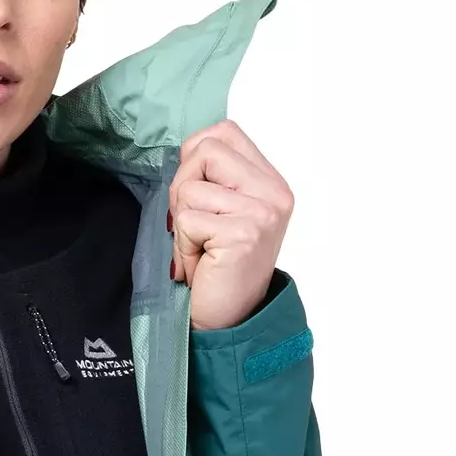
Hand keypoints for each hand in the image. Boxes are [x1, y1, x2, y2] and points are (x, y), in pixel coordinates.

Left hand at [167, 119, 292, 332]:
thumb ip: (214, 178)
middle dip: (182, 188)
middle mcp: (273, 193)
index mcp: (270, 182)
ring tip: (200, 250)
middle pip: (204, 149)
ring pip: (190, 187)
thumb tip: (183, 153)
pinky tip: (200, 266)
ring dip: (181, 225)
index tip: (195, 195)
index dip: (194, 157)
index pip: (224, 132)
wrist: (229, 323)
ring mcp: (262, 212)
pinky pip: (188, 220)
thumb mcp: (222, 213)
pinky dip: (183, 247)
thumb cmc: (218, 270)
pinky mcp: (244, 233)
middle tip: (192, 226)